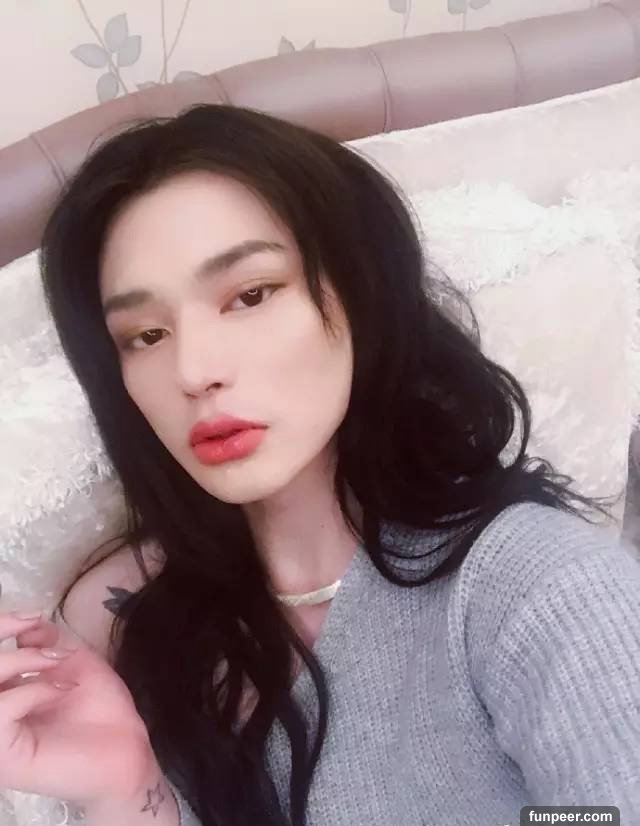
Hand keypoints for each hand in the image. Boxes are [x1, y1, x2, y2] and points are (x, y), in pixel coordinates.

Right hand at [0, 609, 157, 806]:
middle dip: (12, 645)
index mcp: (3, 694)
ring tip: (58, 665)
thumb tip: (25, 623)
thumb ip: (44, 640)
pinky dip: (32, 690)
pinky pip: (0, 712)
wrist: (125, 747)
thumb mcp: (71, 660)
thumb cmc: (99, 707)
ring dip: (23, 662)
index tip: (30, 616)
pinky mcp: (4, 757)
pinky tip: (59, 691)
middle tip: (53, 650)